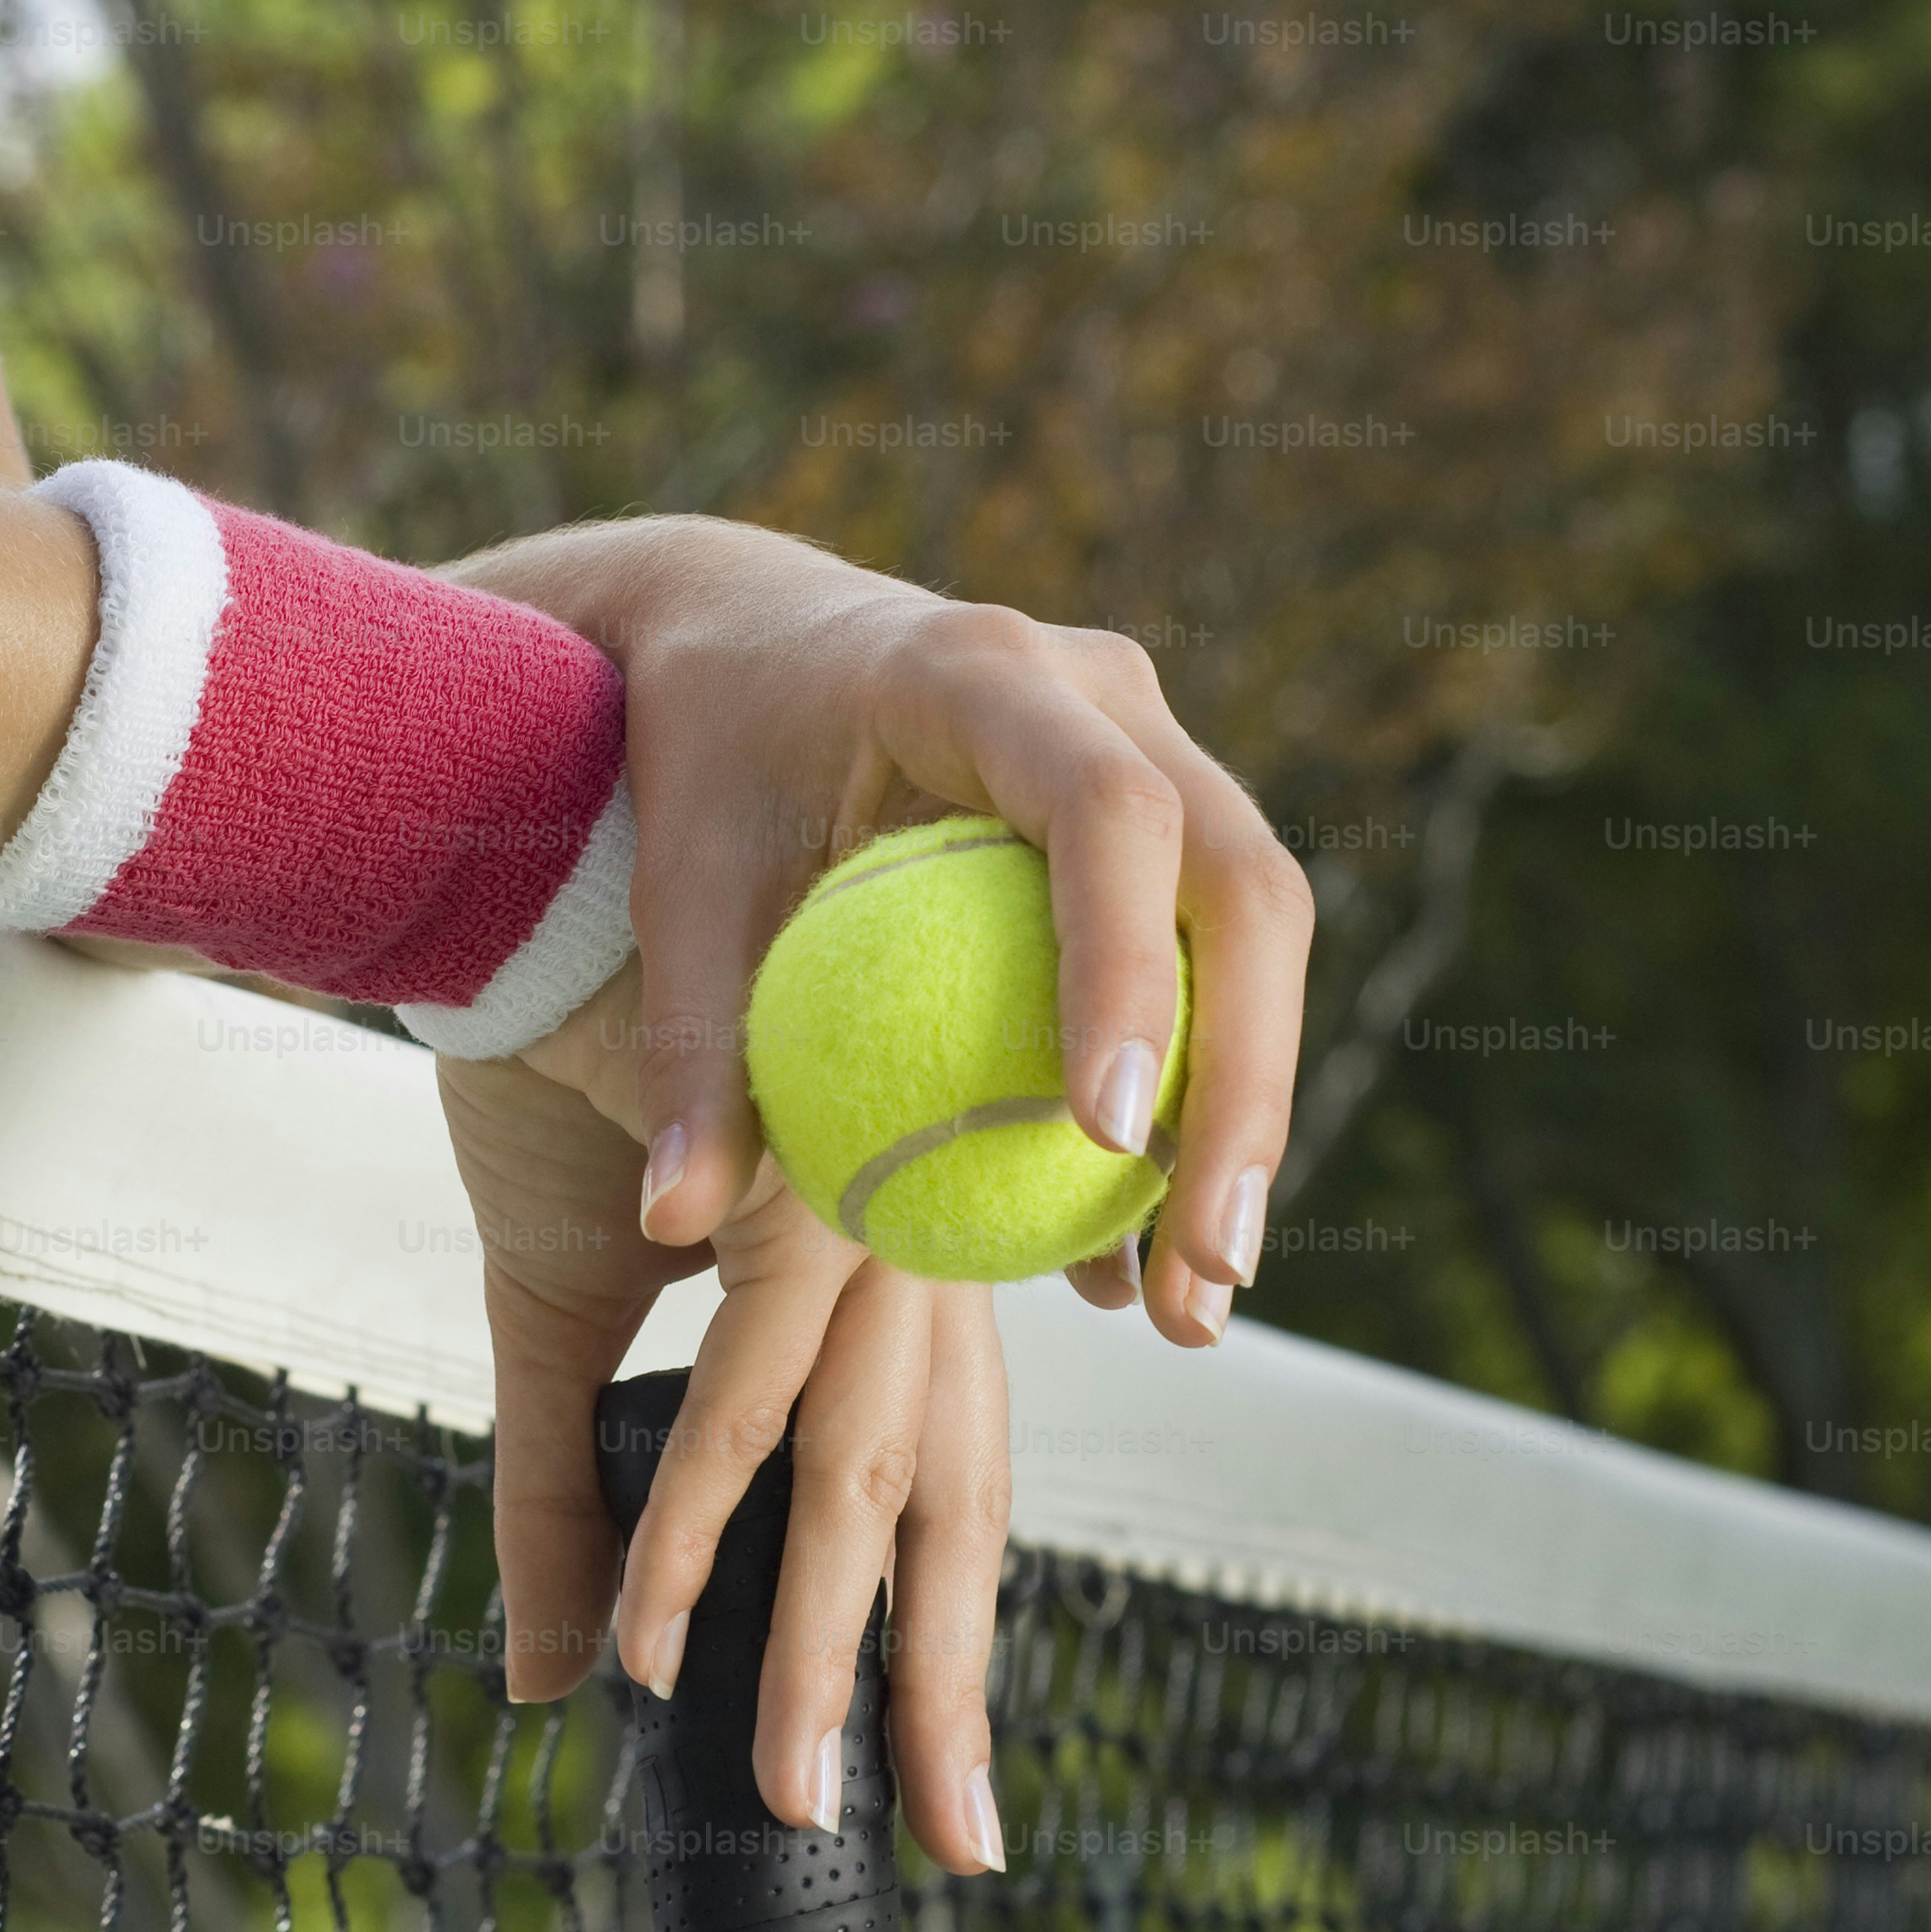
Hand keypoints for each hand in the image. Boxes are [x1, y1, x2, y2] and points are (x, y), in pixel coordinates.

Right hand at [440, 962, 1012, 1874]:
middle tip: (958, 1848)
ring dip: (812, 1642)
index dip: (952, 1642)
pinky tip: (650, 1624)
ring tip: (784, 1783)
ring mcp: (863, 1219)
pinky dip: (695, 1516)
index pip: (945, 1479)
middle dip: (939, 1688)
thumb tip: (546, 1683)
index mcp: (890, 1263)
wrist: (522, 886)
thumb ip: (564, 1502)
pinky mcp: (793, 1184)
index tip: (956, 1804)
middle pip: (945, 1498)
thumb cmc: (561, 1075)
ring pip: (862, 1470)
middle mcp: (906, 1247)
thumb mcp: (553, 1324)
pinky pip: (750, 1387)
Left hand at [454, 515, 1313, 1342]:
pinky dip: (1193, 1099)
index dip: (1125, 966)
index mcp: (980, 671)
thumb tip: (673, 1224)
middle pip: (1240, 882)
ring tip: (1194, 1301)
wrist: (740, 630)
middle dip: (1243, 1083)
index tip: (1100, 1134)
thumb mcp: (674, 883)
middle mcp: (1101, 691)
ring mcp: (1151, 742)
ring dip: (1243, 1115)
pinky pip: (1211, 961)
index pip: (1106, 813)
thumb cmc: (698, 752)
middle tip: (1204, 1265)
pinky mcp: (1161, 812)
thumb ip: (687, 1043)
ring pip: (1257, 931)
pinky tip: (1144, 1259)